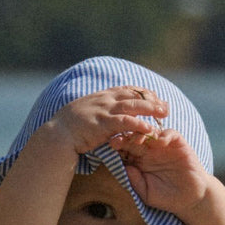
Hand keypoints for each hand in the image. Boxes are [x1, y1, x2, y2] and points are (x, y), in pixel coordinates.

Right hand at [46, 86, 168, 156]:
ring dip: (150, 109)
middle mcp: (104, 99)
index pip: (127, 89)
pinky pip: (124, 122)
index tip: (156, 97)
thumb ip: (101, 110)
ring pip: (132, 105)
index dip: (143, 93)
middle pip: (133, 95)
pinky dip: (138, 124)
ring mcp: (104, 110)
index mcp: (102, 96)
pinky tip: (149, 128)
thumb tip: (110, 115)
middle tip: (166, 106)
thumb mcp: (88, 113)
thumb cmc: (72, 128)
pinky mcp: (102, 123)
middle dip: (152, 100)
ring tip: (164, 114)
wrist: (58, 135)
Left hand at [110, 129, 210, 215]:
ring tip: (139, 139)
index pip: (126, 148)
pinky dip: (164, 134)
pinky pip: (170, 133)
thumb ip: (135, 181)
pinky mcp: (178, 144)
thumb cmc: (167, 198)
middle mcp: (150, 151)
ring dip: (144, 132)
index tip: (112, 146)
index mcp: (139, 161)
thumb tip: (124, 167)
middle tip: (121, 138)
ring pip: (151, 132)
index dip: (119, 145)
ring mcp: (164, 146)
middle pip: (135, 136)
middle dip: (127, 135)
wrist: (190, 200)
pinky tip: (160, 142)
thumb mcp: (146, 193)